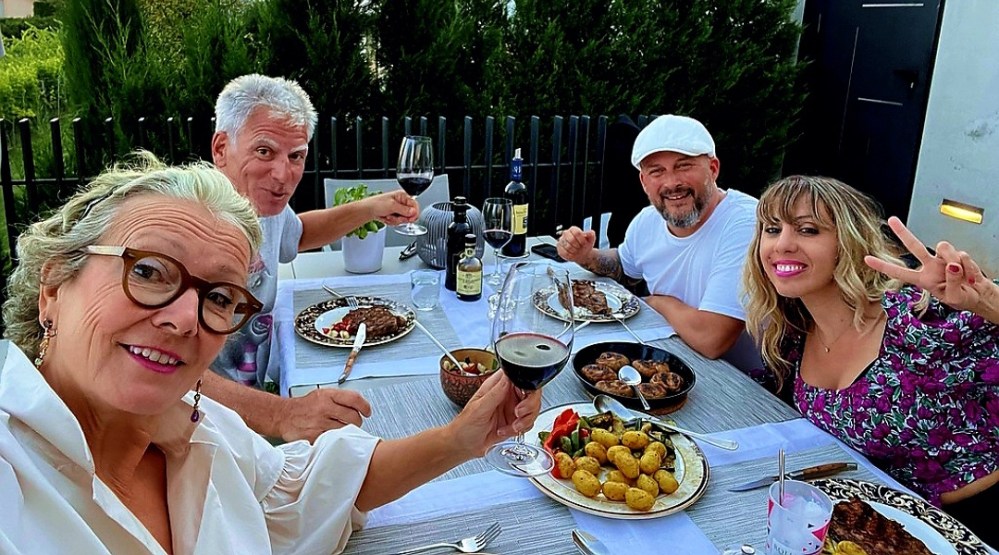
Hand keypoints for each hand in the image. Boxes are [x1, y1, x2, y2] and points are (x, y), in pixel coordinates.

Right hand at [278, 388, 372, 442]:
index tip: (367, 412)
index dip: (365, 406)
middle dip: (357, 422)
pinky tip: (331, 438)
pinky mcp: (314, 437)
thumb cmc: (304, 406)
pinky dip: (334, 440)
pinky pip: (332, 441)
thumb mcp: (322, 394)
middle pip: (353, 417)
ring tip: (340, 430)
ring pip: (345, 430)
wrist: (283, 415)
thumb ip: (340, 399)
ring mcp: (319, 423)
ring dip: (346, 432)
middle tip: (353, 423)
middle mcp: (324, 408)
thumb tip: (360, 406)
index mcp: (327, 395)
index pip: (354, 399)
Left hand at [366, 191, 418, 225]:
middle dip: (401, 218)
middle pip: (410, 214)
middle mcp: (402, 202)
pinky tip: (386, 218)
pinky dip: (392, 222)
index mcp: (403, 196)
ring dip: (395, 220)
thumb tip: (414, 212)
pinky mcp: (394, 214)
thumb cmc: (376, 204)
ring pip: (404, 219)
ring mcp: (398, 209)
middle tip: (394, 216)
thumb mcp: (392, 206)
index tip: (410, 219)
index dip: (413, 214)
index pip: (415, 205)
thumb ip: (404, 210)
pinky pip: (398, 222)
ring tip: (388, 216)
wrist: (367, 210)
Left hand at [448, 372, 541, 457]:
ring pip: (533, 408)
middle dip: (529, 404)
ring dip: (526, 419)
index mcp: (496, 386)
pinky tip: (507, 430)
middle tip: (518, 413)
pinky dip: (522, 428)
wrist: (463, 446)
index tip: (523, 394)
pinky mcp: (515, 421)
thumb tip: (508, 377)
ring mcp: (511, 408)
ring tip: (512, 426)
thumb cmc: (464, 425)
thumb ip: (495, 393)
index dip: (526, 383)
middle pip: (531, 392)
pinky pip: (528, 422)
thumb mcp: (479, 408)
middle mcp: (506, 395)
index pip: (518, 375)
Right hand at [556, 225, 595, 262]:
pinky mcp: (559, 248)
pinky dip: (570, 255)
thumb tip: (588, 233)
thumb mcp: (591, 239)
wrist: (582, 253)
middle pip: (571, 239)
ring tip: (576, 251)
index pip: (577, 232)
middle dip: (578, 246)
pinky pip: (564, 252)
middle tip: (580, 248)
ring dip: (574, 251)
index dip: (582, 240)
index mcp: (573, 229)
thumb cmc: (585, 245)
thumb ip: (591, 234)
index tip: (584, 244)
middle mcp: (565, 233)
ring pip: (567, 247)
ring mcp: (561, 241)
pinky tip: (572, 254)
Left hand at [865, 216, 988, 312]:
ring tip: (963, 277)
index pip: (899, 272)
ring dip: (954, 260)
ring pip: (943, 247)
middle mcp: (931, 266)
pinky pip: (962, 255)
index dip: (883, 265)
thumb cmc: (963, 298)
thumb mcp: (954, 298)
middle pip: (914, 246)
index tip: (867, 259)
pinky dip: (969, 266)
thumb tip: (952, 265)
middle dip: (903, 232)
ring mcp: (944, 259)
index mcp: (923, 280)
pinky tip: (970, 276)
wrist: (980, 295)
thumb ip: (951, 282)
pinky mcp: (958, 254)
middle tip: (892, 220)